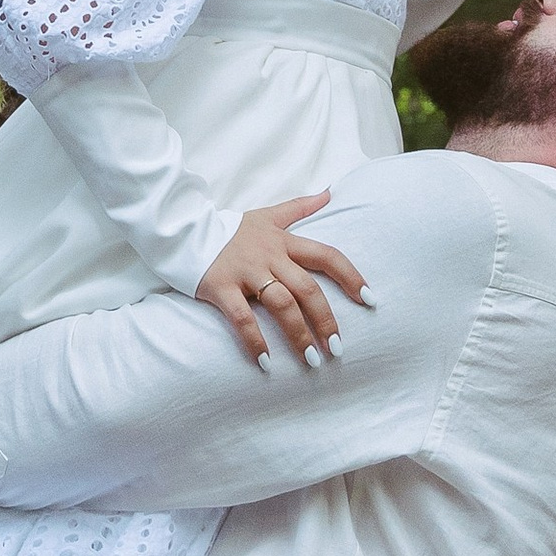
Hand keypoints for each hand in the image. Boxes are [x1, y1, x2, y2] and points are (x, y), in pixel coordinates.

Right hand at [195, 193, 370, 368]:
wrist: (185, 229)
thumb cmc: (231, 228)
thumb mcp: (267, 215)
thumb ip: (300, 207)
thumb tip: (329, 192)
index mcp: (283, 241)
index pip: (326, 256)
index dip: (351, 276)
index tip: (370, 300)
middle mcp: (269, 256)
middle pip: (307, 288)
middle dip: (326, 319)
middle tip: (338, 348)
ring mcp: (245, 272)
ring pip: (281, 304)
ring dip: (298, 334)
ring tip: (312, 360)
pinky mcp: (221, 287)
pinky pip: (242, 318)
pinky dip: (255, 341)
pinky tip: (266, 363)